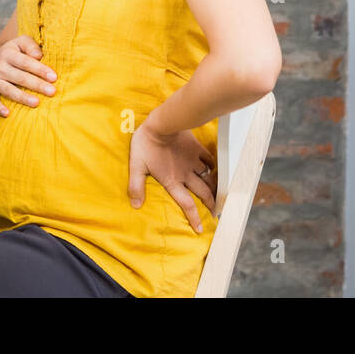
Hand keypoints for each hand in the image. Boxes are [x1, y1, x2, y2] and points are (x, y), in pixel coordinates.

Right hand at [0, 35, 56, 116]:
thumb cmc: (12, 52)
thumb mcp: (20, 42)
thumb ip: (30, 45)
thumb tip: (39, 56)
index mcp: (8, 54)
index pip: (26, 63)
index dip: (40, 70)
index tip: (54, 78)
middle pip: (20, 78)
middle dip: (37, 85)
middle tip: (52, 92)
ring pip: (9, 90)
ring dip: (23, 98)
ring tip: (37, 103)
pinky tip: (8, 114)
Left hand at [128, 115, 217, 232]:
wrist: (161, 123)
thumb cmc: (146, 144)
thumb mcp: (136, 166)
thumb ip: (136, 186)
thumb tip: (136, 206)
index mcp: (172, 181)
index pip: (186, 204)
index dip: (194, 217)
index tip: (200, 229)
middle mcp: (186, 174)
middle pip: (203, 193)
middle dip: (210, 205)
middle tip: (215, 214)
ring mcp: (193, 161)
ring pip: (208, 178)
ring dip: (214, 188)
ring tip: (218, 196)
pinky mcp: (196, 149)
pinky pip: (209, 160)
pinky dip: (213, 167)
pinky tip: (214, 170)